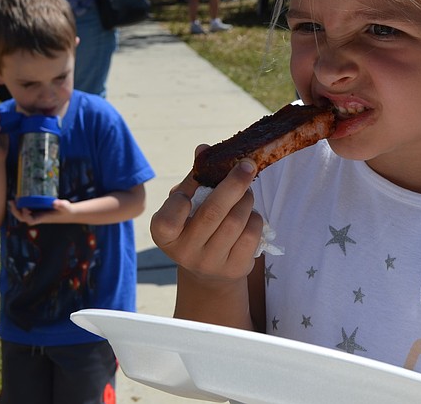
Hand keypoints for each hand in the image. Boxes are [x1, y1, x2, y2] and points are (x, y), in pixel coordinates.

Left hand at [7, 198, 74, 225]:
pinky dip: (20, 205)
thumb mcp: (65, 207)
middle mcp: (37, 217)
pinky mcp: (36, 209)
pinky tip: (19, 197)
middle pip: (23, 218)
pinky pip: (25, 209)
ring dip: (16, 208)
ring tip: (12, 200)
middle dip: (16, 212)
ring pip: (22, 214)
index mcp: (43, 218)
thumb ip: (61, 205)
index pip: (31, 220)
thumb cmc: (66, 210)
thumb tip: (55, 202)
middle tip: (12, 202)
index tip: (25, 208)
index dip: (26, 216)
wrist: (67, 213)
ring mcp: (36, 213)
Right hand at [151, 147, 263, 283]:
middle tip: (247, 165)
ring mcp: (210, 263)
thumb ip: (194, 177)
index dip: (181, 200)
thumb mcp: (187, 203)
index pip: (167, 220)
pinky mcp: (235, 269)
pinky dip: (254, 217)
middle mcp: (185, 253)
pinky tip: (249, 214)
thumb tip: (204, 149)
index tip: (192, 187)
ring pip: (236, 221)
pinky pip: (251, 234)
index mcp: (165, 235)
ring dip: (246, 199)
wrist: (209, 270)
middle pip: (212, 213)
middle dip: (233, 184)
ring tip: (246, 191)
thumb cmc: (195, 225)